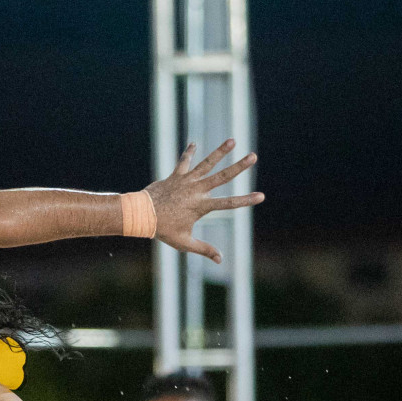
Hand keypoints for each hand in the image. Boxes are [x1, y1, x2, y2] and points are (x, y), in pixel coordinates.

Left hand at [144, 139, 263, 263]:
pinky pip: (184, 162)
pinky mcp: (175, 176)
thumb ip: (203, 249)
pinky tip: (194, 142)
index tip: (261, 196)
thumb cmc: (162, 230)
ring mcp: (186, 181)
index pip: (229, 203)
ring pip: (206, 164)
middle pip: (222, 177)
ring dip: (219, 152)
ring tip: (232, 140)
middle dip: (239, 166)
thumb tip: (220, 260)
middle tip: (253, 156)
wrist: (140, 215)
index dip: (246, 200)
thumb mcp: (184, 242)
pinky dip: (189, 153)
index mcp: (201, 206)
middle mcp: (196, 190)